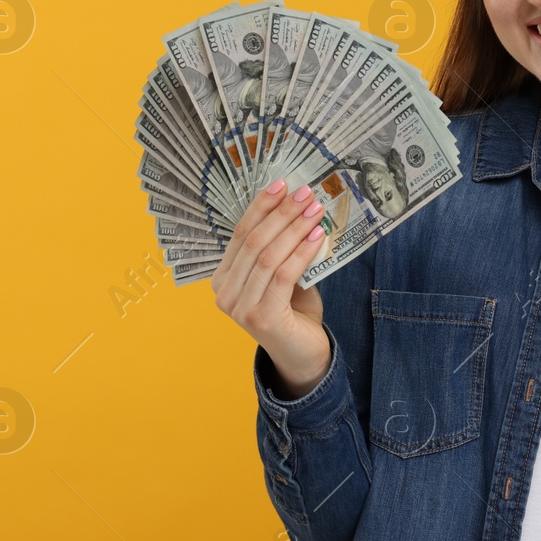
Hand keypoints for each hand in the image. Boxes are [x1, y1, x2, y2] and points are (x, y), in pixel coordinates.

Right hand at [212, 178, 329, 395]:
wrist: (303, 356)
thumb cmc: (294, 313)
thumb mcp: (284, 276)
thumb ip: (282, 250)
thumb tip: (300, 208)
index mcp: (224, 279)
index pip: (240, 234)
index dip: (261, 207)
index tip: (282, 184)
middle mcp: (225, 293)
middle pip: (254, 242)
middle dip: (281, 213)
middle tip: (305, 193)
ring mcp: (240, 307)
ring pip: (268, 256)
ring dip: (294, 228)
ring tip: (316, 210)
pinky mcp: (261, 318)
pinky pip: (282, 275)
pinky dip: (301, 252)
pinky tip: (317, 236)